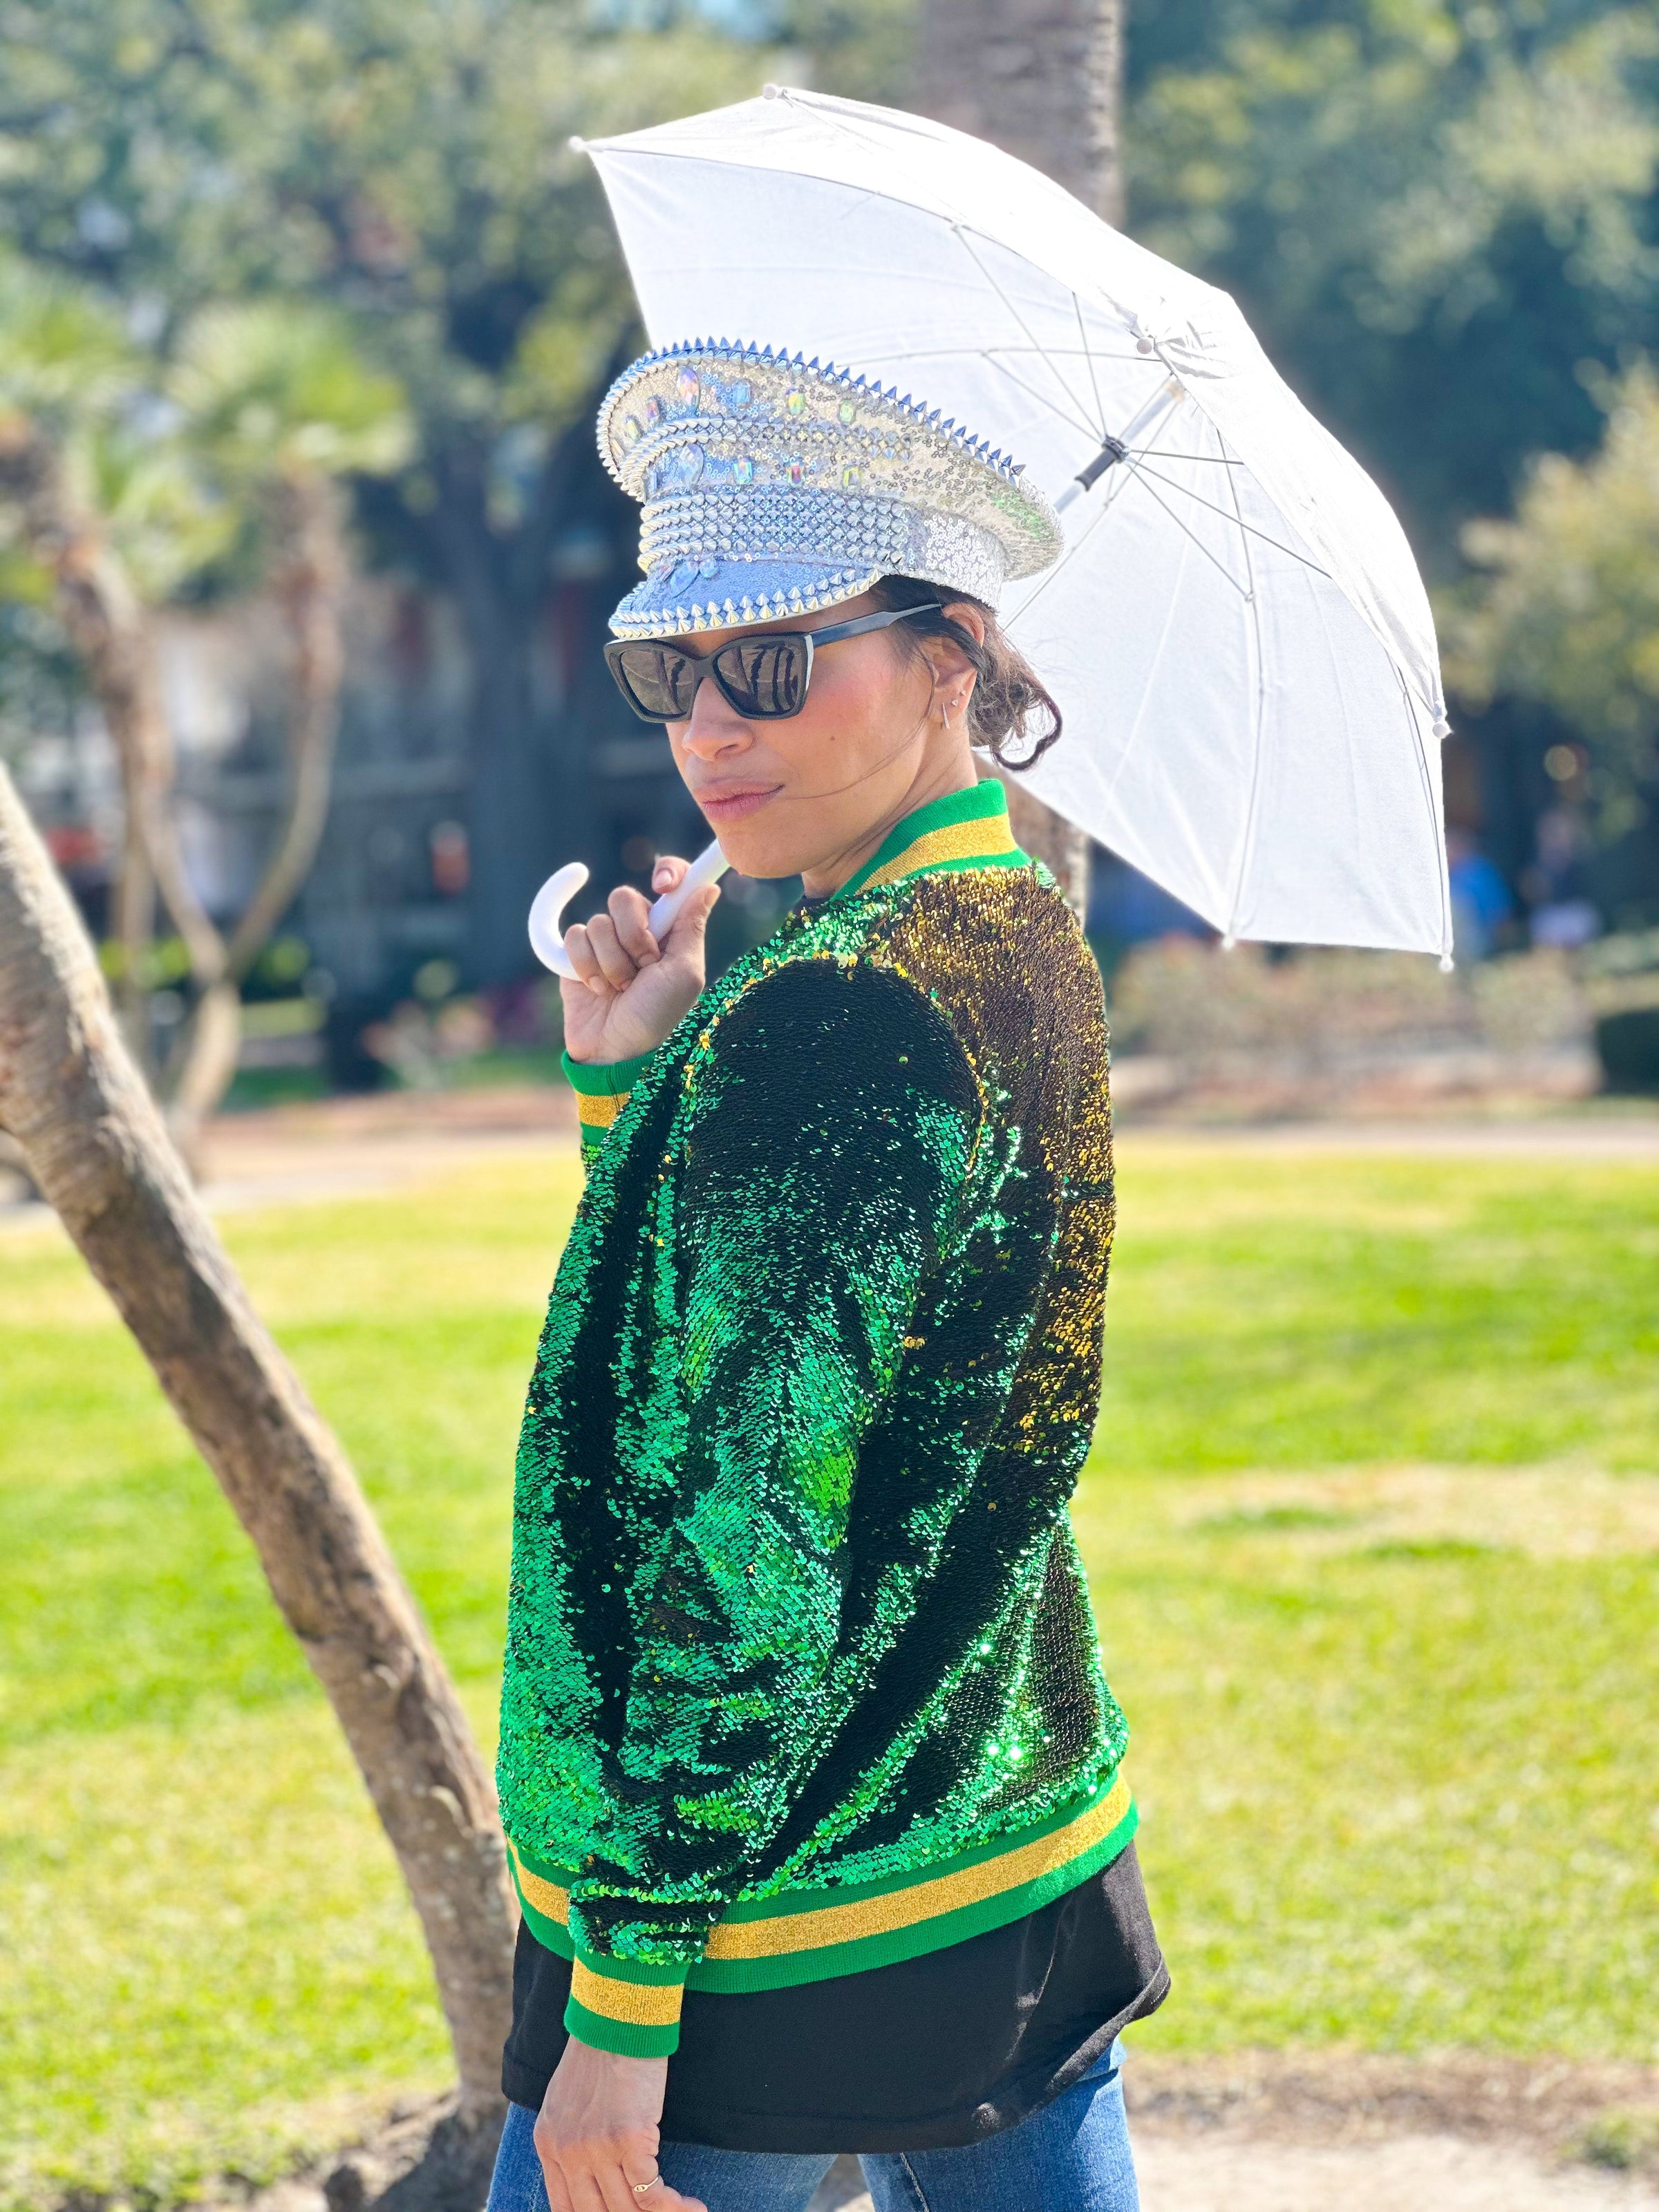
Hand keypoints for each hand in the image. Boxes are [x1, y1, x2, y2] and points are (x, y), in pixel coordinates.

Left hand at [532, 2039, 705, 2211]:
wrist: (618, 2016)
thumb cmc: (602, 2050)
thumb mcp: (567, 2100)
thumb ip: (571, 2138)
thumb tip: (592, 2176)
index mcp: (548, 2144)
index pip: (566, 2211)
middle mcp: (567, 2153)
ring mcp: (595, 2149)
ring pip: (628, 2209)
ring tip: (687, 2210)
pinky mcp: (628, 2139)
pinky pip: (650, 2193)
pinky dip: (673, 2206)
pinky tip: (692, 2206)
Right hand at [561, 854, 720, 1067]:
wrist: (616, 1050)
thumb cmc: (658, 1017)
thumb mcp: (685, 974)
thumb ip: (692, 927)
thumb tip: (708, 887)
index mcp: (671, 931)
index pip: (671, 882)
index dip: (668, 872)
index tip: (663, 884)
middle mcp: (640, 932)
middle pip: (624, 898)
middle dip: (634, 936)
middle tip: (643, 967)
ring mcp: (606, 943)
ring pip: (598, 921)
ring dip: (611, 962)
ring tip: (620, 989)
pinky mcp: (577, 956)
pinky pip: (573, 936)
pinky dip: (585, 965)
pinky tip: (597, 989)